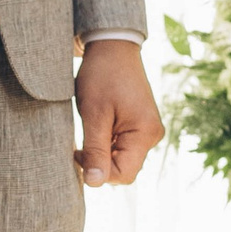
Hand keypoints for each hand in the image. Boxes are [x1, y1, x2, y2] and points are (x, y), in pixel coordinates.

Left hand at [74, 40, 163, 186]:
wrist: (113, 47)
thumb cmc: (102, 76)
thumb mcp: (94, 114)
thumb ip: (95, 150)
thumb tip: (94, 183)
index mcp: (145, 134)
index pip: (124, 175)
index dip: (98, 172)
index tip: (78, 151)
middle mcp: (152, 136)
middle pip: (124, 169)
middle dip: (100, 161)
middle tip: (81, 140)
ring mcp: (147, 131)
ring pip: (122, 159)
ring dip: (102, 151)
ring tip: (91, 128)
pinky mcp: (140, 126)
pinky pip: (123, 146)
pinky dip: (107, 142)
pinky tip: (98, 126)